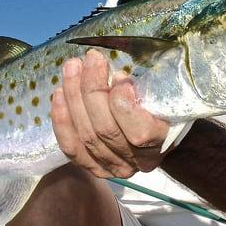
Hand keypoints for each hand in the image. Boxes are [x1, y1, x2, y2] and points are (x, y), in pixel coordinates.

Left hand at [51, 49, 169, 178]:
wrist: (159, 136)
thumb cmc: (165, 107)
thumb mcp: (166, 95)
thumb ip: (149, 88)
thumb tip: (117, 75)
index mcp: (160, 144)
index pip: (138, 132)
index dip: (123, 103)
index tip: (119, 74)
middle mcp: (135, 161)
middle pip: (105, 129)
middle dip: (93, 88)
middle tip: (90, 58)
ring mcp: (111, 167)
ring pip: (85, 135)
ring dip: (74, 96)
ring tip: (72, 67)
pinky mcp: (92, 166)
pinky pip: (71, 146)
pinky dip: (61, 119)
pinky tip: (59, 93)